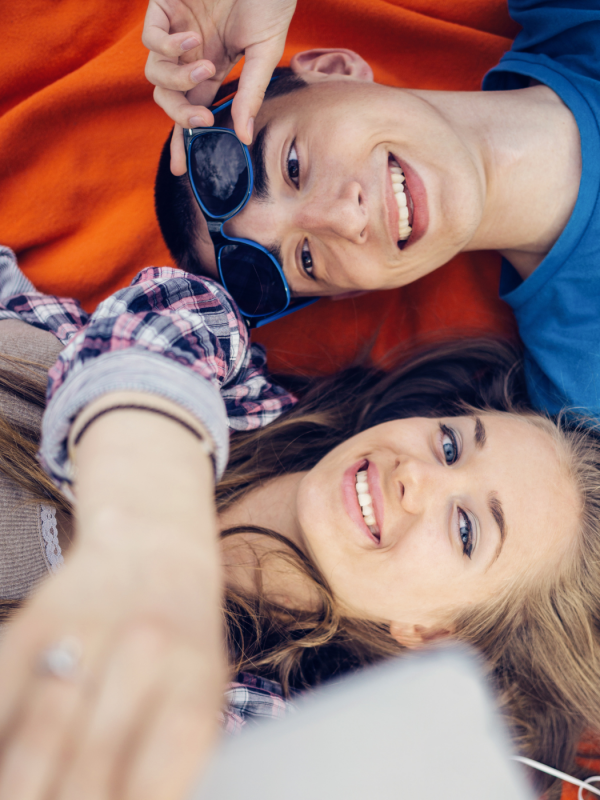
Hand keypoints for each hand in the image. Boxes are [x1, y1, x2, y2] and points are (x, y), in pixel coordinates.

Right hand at [0, 538, 223, 799]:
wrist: (154, 547)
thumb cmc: (180, 644)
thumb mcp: (199, 699)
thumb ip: (166, 764)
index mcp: (194, 689)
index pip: (152, 786)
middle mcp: (145, 656)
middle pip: (87, 774)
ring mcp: (86, 634)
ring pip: (34, 745)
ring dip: (23, 782)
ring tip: (27, 794)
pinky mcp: (32, 624)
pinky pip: (2, 706)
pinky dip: (2, 743)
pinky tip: (11, 758)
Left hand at [143, 0, 296, 173]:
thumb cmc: (269, 0)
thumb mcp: (266, 52)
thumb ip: (251, 94)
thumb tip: (243, 138)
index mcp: (213, 67)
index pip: (192, 110)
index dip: (184, 140)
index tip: (182, 169)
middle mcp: (190, 54)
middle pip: (168, 99)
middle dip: (182, 115)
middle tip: (203, 118)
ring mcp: (175, 30)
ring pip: (154, 75)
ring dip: (179, 79)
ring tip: (209, 64)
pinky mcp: (163, 6)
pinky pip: (151, 40)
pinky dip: (169, 47)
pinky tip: (194, 39)